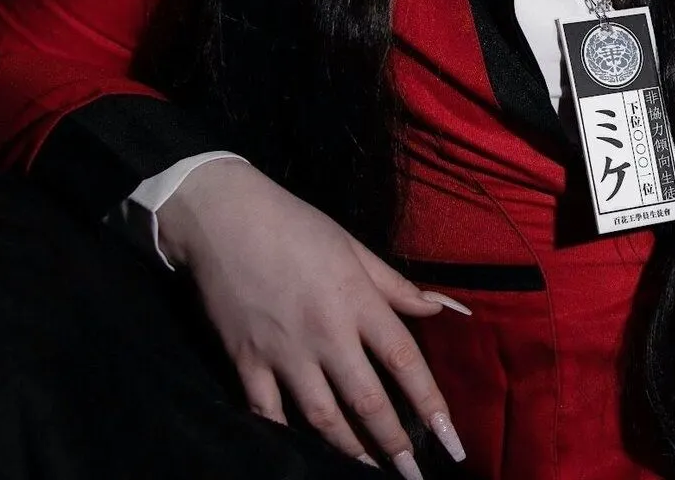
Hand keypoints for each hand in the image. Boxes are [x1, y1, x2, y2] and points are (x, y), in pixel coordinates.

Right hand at [157, 160, 467, 476]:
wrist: (224, 219)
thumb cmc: (297, 227)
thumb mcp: (355, 248)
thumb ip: (397, 286)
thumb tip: (442, 308)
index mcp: (358, 301)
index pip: (405, 361)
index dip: (431, 403)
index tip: (451, 437)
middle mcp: (326, 333)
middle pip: (368, 401)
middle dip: (395, 443)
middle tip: (414, 473)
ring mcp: (284, 352)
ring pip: (322, 416)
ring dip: (350, 450)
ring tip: (370, 470)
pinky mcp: (245, 361)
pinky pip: (268, 411)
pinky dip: (286, 435)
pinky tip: (305, 453)